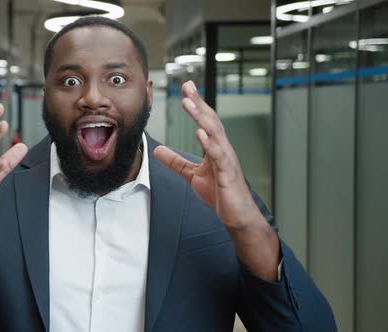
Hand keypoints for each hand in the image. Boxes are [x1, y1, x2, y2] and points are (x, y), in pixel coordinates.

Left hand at [154, 81, 261, 229]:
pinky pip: (218, 155)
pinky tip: (200, 132)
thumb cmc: (220, 194)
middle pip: (211, 121)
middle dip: (199, 103)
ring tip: (189, 103)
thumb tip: (157, 151)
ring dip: (201, 117)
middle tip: (187, 86)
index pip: (205, 121)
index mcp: (215, 148)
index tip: (186, 89)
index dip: (196, 105)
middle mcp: (223, 149)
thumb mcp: (192, 175)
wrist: (237, 216)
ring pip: (215, 133)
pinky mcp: (227, 173)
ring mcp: (227, 160)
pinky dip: (209, 143)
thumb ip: (176, 162)